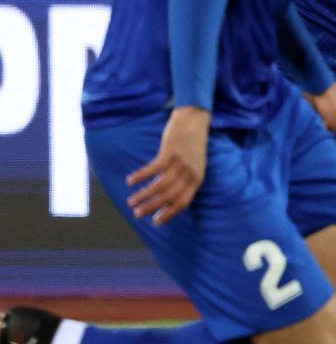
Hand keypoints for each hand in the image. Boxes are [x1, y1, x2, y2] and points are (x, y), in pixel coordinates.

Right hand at [127, 106, 209, 225]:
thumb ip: (185, 180)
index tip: (156, 222)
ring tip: (131, 201)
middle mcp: (190, 174)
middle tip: (137, 214)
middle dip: (152, 208)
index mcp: (197, 180)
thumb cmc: (192, 145)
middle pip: (169, 197)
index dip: (169, 214)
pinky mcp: (170, 153)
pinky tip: (130, 181)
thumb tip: (169, 199)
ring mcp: (180, 163)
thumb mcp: (195, 165)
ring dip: (143, 195)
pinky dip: (140, 176)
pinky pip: (152, 169)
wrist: (194, 121)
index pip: (183, 203)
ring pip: (159, 186)